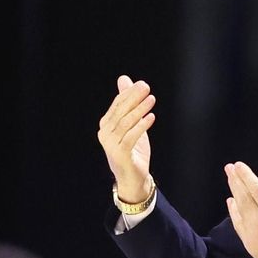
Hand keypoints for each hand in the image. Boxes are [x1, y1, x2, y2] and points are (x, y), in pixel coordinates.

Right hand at [98, 76, 156, 203]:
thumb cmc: (133, 150)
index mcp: (106, 125)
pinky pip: (131, 136)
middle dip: (134, 98)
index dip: (129, 94)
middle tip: (146, 88)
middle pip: (120, 112)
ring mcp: (111, 144)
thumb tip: (124, 79)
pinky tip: (151, 118)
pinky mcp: (120, 153)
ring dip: (139, 110)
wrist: (133, 178)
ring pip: (126, 123)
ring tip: (151, 100)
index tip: (142, 84)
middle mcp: (105, 133)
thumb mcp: (132, 124)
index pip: (117, 105)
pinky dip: (141, 126)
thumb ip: (127, 103)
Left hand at [224, 162, 257, 257]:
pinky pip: (237, 223)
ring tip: (229, 180)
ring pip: (239, 208)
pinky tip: (231, 203)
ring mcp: (251, 232)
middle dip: (236, 180)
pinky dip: (233, 211)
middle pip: (243, 196)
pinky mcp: (248, 242)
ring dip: (233, 192)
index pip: (256, 189)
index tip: (239, 165)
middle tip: (229, 168)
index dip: (246, 176)